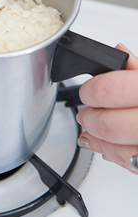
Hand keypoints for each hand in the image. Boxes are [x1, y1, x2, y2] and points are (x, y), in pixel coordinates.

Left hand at [76, 44, 137, 174]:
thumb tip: (117, 53)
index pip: (111, 90)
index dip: (92, 91)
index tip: (88, 90)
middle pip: (109, 124)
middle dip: (90, 118)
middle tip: (87, 111)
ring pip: (116, 149)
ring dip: (98, 140)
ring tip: (95, 128)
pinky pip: (130, 163)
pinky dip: (115, 154)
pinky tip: (111, 144)